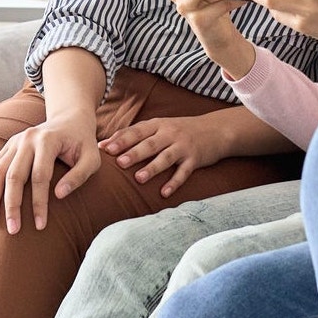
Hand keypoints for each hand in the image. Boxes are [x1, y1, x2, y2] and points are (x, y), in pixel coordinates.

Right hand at [0, 110, 99, 233]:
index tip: (41, 225)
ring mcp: (15, 141)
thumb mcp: (92, 157)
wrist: (70, 119)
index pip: (40, 176)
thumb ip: (79, 175)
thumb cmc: (83, 143)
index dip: (39, 202)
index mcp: (48, 140)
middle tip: (13, 230)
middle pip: (14, 175)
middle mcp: (28, 138)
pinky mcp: (8, 146)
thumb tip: (59, 195)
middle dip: (12, 205)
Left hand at [99, 114, 226, 197]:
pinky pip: (184, 172)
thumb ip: (134, 134)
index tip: (106, 148)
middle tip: (120, 163)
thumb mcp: (159, 126)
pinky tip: (164, 193)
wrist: (216, 129)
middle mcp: (171, 133)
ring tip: (139, 179)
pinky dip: (174, 182)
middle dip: (135, 153)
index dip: (122, 139)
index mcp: (158, 124)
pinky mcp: (195, 159)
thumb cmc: (180, 130)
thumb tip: (102, 145)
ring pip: (166, 157)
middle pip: (150, 144)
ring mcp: (184, 146)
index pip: (137, 131)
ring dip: (152, 168)